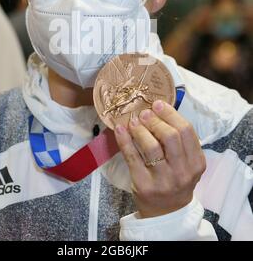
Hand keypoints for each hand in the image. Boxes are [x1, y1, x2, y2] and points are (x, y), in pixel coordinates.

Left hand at [114, 100, 205, 217]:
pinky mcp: (144, 185)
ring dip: (139, 129)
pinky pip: (132, 157)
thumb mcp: (186, 163)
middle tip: (144, 113)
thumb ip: (178, 140)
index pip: (186, 131)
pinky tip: (120, 129)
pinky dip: (124, 140)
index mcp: (196, 163)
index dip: (170, 114)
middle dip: (155, 120)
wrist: (166, 212)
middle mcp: (183, 172)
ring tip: (133, 121)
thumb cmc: (175, 180)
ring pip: (151, 146)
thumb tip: (157, 109)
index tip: (158, 104)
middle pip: (170, 136)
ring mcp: (163, 180)